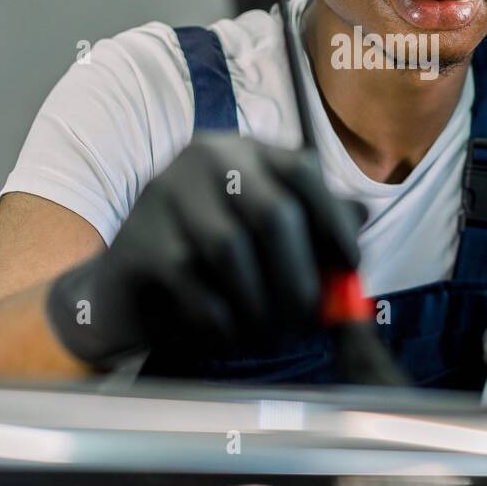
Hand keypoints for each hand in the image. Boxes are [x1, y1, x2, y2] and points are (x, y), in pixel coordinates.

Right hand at [45, 134, 362, 369]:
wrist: (124, 289)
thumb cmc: (207, 259)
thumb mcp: (259, 231)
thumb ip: (310, 222)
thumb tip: (362, 219)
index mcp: (242, 151)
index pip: (301, 170)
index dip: (333, 220)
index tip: (351, 266)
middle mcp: (204, 160)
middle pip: (272, 212)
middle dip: (299, 275)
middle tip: (309, 319)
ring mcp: (166, 195)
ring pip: (232, 251)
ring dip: (260, 304)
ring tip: (269, 333)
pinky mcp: (138, 241)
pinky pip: (194, 286)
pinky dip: (221, 321)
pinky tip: (227, 334)